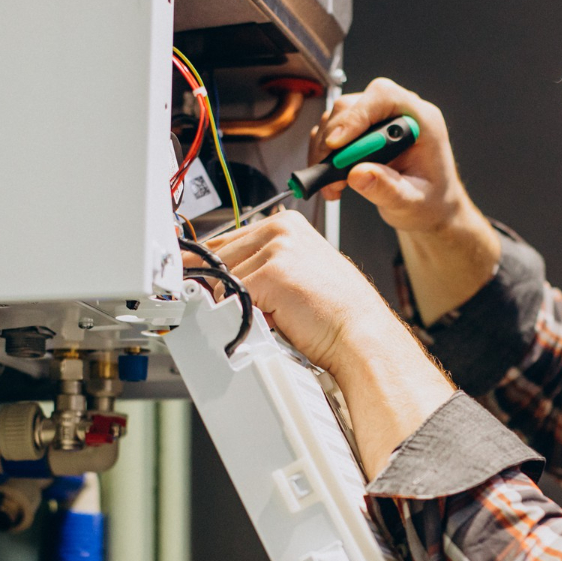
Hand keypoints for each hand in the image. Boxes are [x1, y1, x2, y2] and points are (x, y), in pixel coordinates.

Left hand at [200, 211, 454, 476]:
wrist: (361, 335)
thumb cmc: (335, 314)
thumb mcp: (296, 275)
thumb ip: (261, 266)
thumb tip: (219, 278)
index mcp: (286, 224)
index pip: (227, 240)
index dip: (211, 267)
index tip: (200, 281)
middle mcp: (280, 229)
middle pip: (218, 257)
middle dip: (221, 287)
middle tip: (240, 309)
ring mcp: (275, 248)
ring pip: (222, 279)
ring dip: (236, 304)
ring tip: (269, 317)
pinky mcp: (270, 273)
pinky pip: (231, 296)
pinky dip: (242, 314)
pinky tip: (269, 321)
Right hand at [312, 77, 500, 323]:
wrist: (434, 216)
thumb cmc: (431, 208)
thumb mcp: (412, 205)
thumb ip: (388, 189)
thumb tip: (361, 173)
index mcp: (421, 120)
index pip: (383, 99)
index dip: (356, 117)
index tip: (338, 143)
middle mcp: (401, 115)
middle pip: (355, 105)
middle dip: (334, 137)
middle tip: (326, 169)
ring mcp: (381, 123)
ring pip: (340, 120)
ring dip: (327, 150)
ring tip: (329, 183)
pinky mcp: (365, 136)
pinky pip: (337, 136)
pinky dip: (327, 158)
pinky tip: (331, 183)